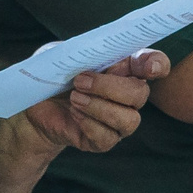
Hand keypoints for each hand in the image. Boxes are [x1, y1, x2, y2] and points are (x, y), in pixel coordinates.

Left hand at [21, 50, 167, 156]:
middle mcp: (128, 96)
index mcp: (124, 68)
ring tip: (74, 99)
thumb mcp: (63, 55)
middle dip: (110, 87)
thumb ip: (81, 51)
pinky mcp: (103, 141)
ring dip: (99, 107)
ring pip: (129, 120)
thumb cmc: (54, 76)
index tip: (149, 68)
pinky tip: (73, 114)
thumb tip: (94, 53)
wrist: (35, 106)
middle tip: (79, 81)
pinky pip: (108, 137)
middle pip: (140, 94)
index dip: (157, 64)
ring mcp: (118, 121)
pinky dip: (89, 124)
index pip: (154, 64)